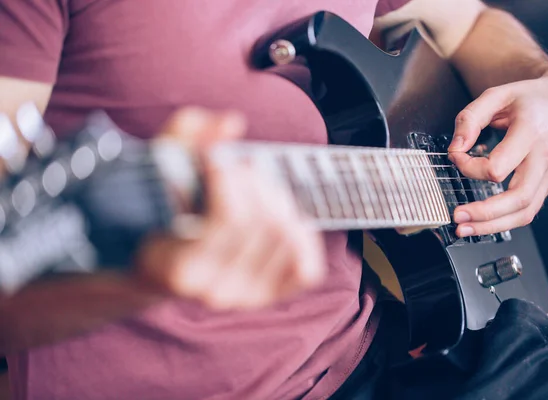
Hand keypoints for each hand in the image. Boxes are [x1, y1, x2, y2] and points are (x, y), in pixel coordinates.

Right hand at [136, 108, 326, 309]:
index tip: (214, 156)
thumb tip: (232, 123)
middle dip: (252, 180)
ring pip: (285, 237)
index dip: (226, 178)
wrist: (169, 261)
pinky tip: (284, 215)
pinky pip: (306, 266)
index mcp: (176, 268)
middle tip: (240, 167)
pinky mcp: (271, 295)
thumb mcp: (161, 165)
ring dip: (276, 199)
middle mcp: (214, 291)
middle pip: (259, 222)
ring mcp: (246, 297)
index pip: (224, 221)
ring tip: (256, 188)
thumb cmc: (165, 208)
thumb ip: (186, 133)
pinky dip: (304, 236)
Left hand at [447, 67, 547, 236]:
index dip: (468, 167)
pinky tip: (484, 224)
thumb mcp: (496, 95)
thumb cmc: (530, 98)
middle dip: (484, 214)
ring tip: (465, 229)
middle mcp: (544, 157)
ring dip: (493, 226)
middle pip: (518, 198)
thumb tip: (455, 148)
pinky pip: (528, 210)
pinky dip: (505, 221)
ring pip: (525, 211)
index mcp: (531, 133)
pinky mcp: (547, 183)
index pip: (497, 167)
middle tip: (457, 217)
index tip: (456, 156)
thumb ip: (470, 118)